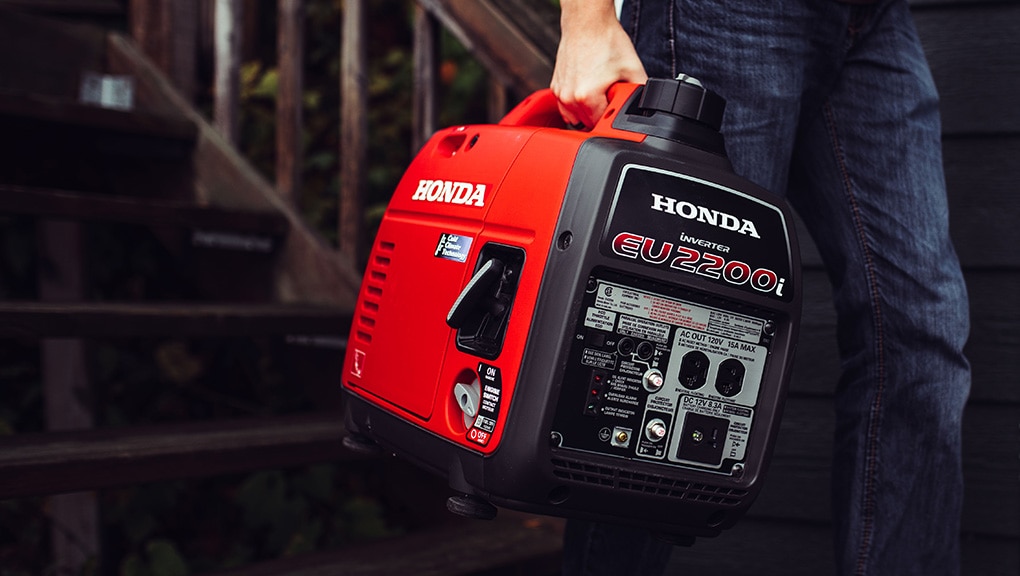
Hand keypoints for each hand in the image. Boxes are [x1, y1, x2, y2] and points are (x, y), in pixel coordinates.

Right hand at [551, 0, 647, 128]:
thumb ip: (641, 91)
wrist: (587, 22)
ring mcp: (560, 92)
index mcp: (587, 97)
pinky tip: (587, 89)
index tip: (616, 106)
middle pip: (586, 123)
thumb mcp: (632, 68)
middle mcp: (570, 97)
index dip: (612, 118)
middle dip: (600, 114)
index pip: (601, 124)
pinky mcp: (556, 86)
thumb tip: (646, 104)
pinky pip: (566, 106)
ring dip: (586, 112)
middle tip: (608, 95)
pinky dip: (577, 103)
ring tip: (597, 94)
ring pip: (574, 117)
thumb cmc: (605, 40)